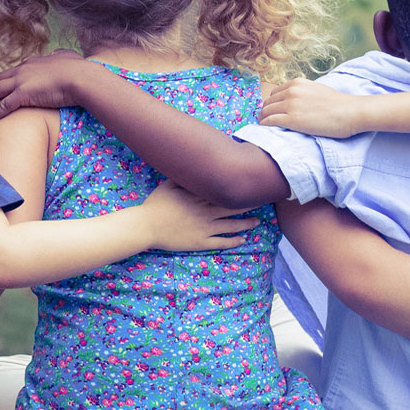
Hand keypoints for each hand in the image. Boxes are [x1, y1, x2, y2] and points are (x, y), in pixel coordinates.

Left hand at [0, 49, 117, 124]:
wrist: (80, 78)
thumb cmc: (78, 69)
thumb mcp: (67, 57)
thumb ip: (60, 55)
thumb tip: (56, 54)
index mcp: (32, 63)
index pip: (14, 72)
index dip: (8, 82)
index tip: (6, 92)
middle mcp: (22, 70)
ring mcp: (21, 82)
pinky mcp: (22, 95)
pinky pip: (2, 106)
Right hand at [135, 181, 260, 251]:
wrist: (146, 226)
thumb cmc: (155, 205)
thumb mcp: (168, 185)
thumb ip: (182, 178)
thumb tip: (191, 167)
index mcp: (199, 197)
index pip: (224, 191)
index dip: (238, 189)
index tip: (250, 184)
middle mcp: (205, 212)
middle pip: (232, 207)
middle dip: (249, 204)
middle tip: (263, 201)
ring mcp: (204, 228)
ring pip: (230, 225)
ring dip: (246, 223)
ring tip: (257, 221)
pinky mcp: (200, 242)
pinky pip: (220, 242)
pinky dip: (232, 241)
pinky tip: (242, 240)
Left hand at [258, 78, 367, 137]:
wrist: (349, 112)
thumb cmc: (337, 104)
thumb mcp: (316, 89)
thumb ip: (302, 92)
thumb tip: (293, 101)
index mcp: (297, 83)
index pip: (275, 93)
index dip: (272, 103)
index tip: (272, 111)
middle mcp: (291, 91)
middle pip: (268, 102)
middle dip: (266, 111)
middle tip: (267, 121)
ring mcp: (291, 105)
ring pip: (266, 111)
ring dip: (263, 119)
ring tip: (265, 126)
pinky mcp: (292, 120)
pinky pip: (270, 122)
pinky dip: (265, 125)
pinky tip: (266, 130)